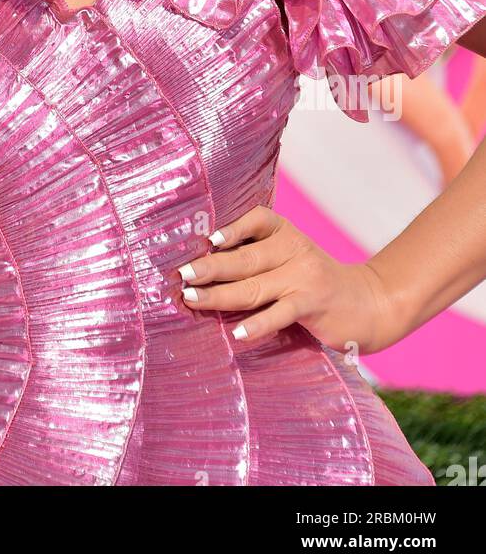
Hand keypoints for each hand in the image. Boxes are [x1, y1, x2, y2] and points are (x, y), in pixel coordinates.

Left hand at [176, 206, 397, 355]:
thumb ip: (261, 258)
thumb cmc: (319, 282)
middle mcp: (295, 251)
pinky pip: (279, 314)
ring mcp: (304, 278)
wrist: (370, 303)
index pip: (259, 219)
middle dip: (210, 267)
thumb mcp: (294, 259)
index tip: (208, 238)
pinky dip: (257, 324)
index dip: (233, 227)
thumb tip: (208, 264)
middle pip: (245, 258)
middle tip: (182, 275)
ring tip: (193, 299)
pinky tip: (237, 334)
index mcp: (288, 234)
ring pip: (254, 286)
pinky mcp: (312, 305)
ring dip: (219, 295)